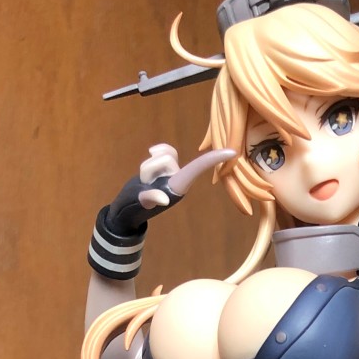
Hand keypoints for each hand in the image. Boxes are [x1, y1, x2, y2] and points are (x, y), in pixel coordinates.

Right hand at [106, 145, 235, 236]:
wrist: (127, 208)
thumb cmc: (134, 207)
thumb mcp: (140, 202)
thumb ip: (150, 198)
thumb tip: (164, 199)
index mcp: (178, 187)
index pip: (197, 168)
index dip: (212, 159)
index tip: (232, 152)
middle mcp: (177, 178)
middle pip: (167, 157)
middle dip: (151, 167)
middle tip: (146, 185)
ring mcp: (170, 172)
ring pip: (161, 154)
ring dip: (148, 166)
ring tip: (145, 182)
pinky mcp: (164, 166)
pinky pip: (162, 150)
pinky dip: (153, 153)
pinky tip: (148, 164)